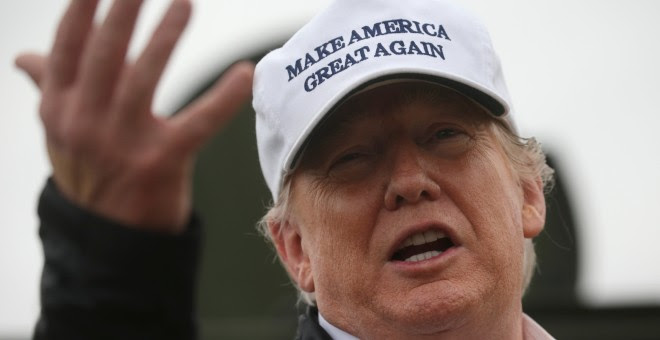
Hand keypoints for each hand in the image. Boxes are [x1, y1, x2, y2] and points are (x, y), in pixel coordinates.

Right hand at [15, 0, 253, 232]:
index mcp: (58, 109)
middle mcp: (83, 123)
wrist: (108, 237)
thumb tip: (24, 58)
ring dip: (164, 37)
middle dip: (123, 14)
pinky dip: (223, 97)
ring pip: (144, 79)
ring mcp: (122, 143)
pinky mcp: (162, 161)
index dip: (81, 11)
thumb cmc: (90, 173)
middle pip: (104, 56)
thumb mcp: (61, 133)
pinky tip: (243, 73)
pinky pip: (197, 122)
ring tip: (183, 4)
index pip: (67, 48)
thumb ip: (49, 89)